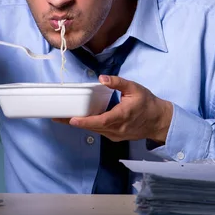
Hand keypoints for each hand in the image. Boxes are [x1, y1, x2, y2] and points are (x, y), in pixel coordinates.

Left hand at [54, 75, 173, 143]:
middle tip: (57, 117)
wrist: (158, 121)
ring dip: (79, 125)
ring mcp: (116, 134)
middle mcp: (117, 128)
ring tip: (63, 118)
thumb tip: (103, 78)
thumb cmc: (147, 103)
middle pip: (92, 127)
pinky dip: (89, 126)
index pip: (100, 121)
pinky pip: (99, 131)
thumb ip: (118, 82)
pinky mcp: (115, 136)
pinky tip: (80, 119)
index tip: (72, 119)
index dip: (85, 121)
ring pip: (94, 130)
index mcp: (122, 116)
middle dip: (73, 122)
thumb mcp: (134, 88)